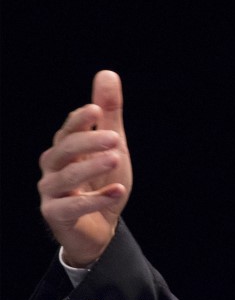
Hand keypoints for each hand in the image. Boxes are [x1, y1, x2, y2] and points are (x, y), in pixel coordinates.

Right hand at [38, 70, 131, 266]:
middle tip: (115, 137)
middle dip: (88, 141)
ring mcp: (51, 193)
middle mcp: (53, 168)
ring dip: (91, 167)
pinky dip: (95, 199)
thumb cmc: (102, 180)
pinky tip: (118, 190)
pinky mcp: (56, 216)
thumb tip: (107, 73)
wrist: (100, 226)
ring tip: (115, 158)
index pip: (68, 129)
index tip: (96, 109)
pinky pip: (71, 207)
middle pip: (65, 150)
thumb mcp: (111, 145)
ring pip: (66, 177)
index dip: (79, 119)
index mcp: (66, 148)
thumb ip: (109, 113)